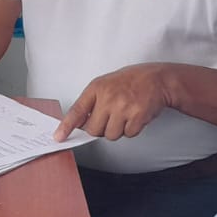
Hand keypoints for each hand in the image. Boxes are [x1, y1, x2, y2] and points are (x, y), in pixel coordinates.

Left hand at [55, 64, 169, 141]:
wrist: (158, 79)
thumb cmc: (131, 81)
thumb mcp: (106, 84)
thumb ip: (92, 102)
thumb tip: (80, 124)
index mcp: (97, 88)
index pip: (77, 110)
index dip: (66, 126)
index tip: (59, 137)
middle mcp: (108, 97)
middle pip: (94, 130)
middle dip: (101, 129)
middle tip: (111, 118)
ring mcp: (123, 107)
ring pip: (111, 135)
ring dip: (118, 129)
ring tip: (126, 114)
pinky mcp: (137, 116)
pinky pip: (128, 134)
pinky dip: (132, 129)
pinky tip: (136, 116)